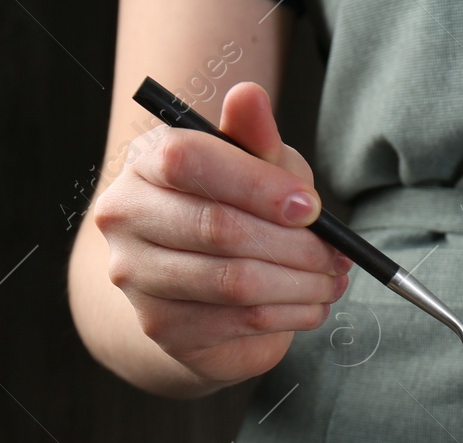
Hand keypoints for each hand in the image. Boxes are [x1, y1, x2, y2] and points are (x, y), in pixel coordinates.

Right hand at [91, 82, 350, 386]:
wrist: (198, 294)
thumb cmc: (232, 213)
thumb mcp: (252, 168)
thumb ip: (254, 137)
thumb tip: (250, 95)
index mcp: (144, 164)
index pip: (188, 161)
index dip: (258, 185)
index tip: (310, 206)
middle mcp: (126, 218)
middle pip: (218, 228)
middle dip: (294, 244)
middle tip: (336, 253)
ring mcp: (137, 278)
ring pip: (236, 282)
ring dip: (301, 283)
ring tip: (333, 279)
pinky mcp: (163, 327)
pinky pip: (243, 321)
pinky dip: (293, 314)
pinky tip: (314, 304)